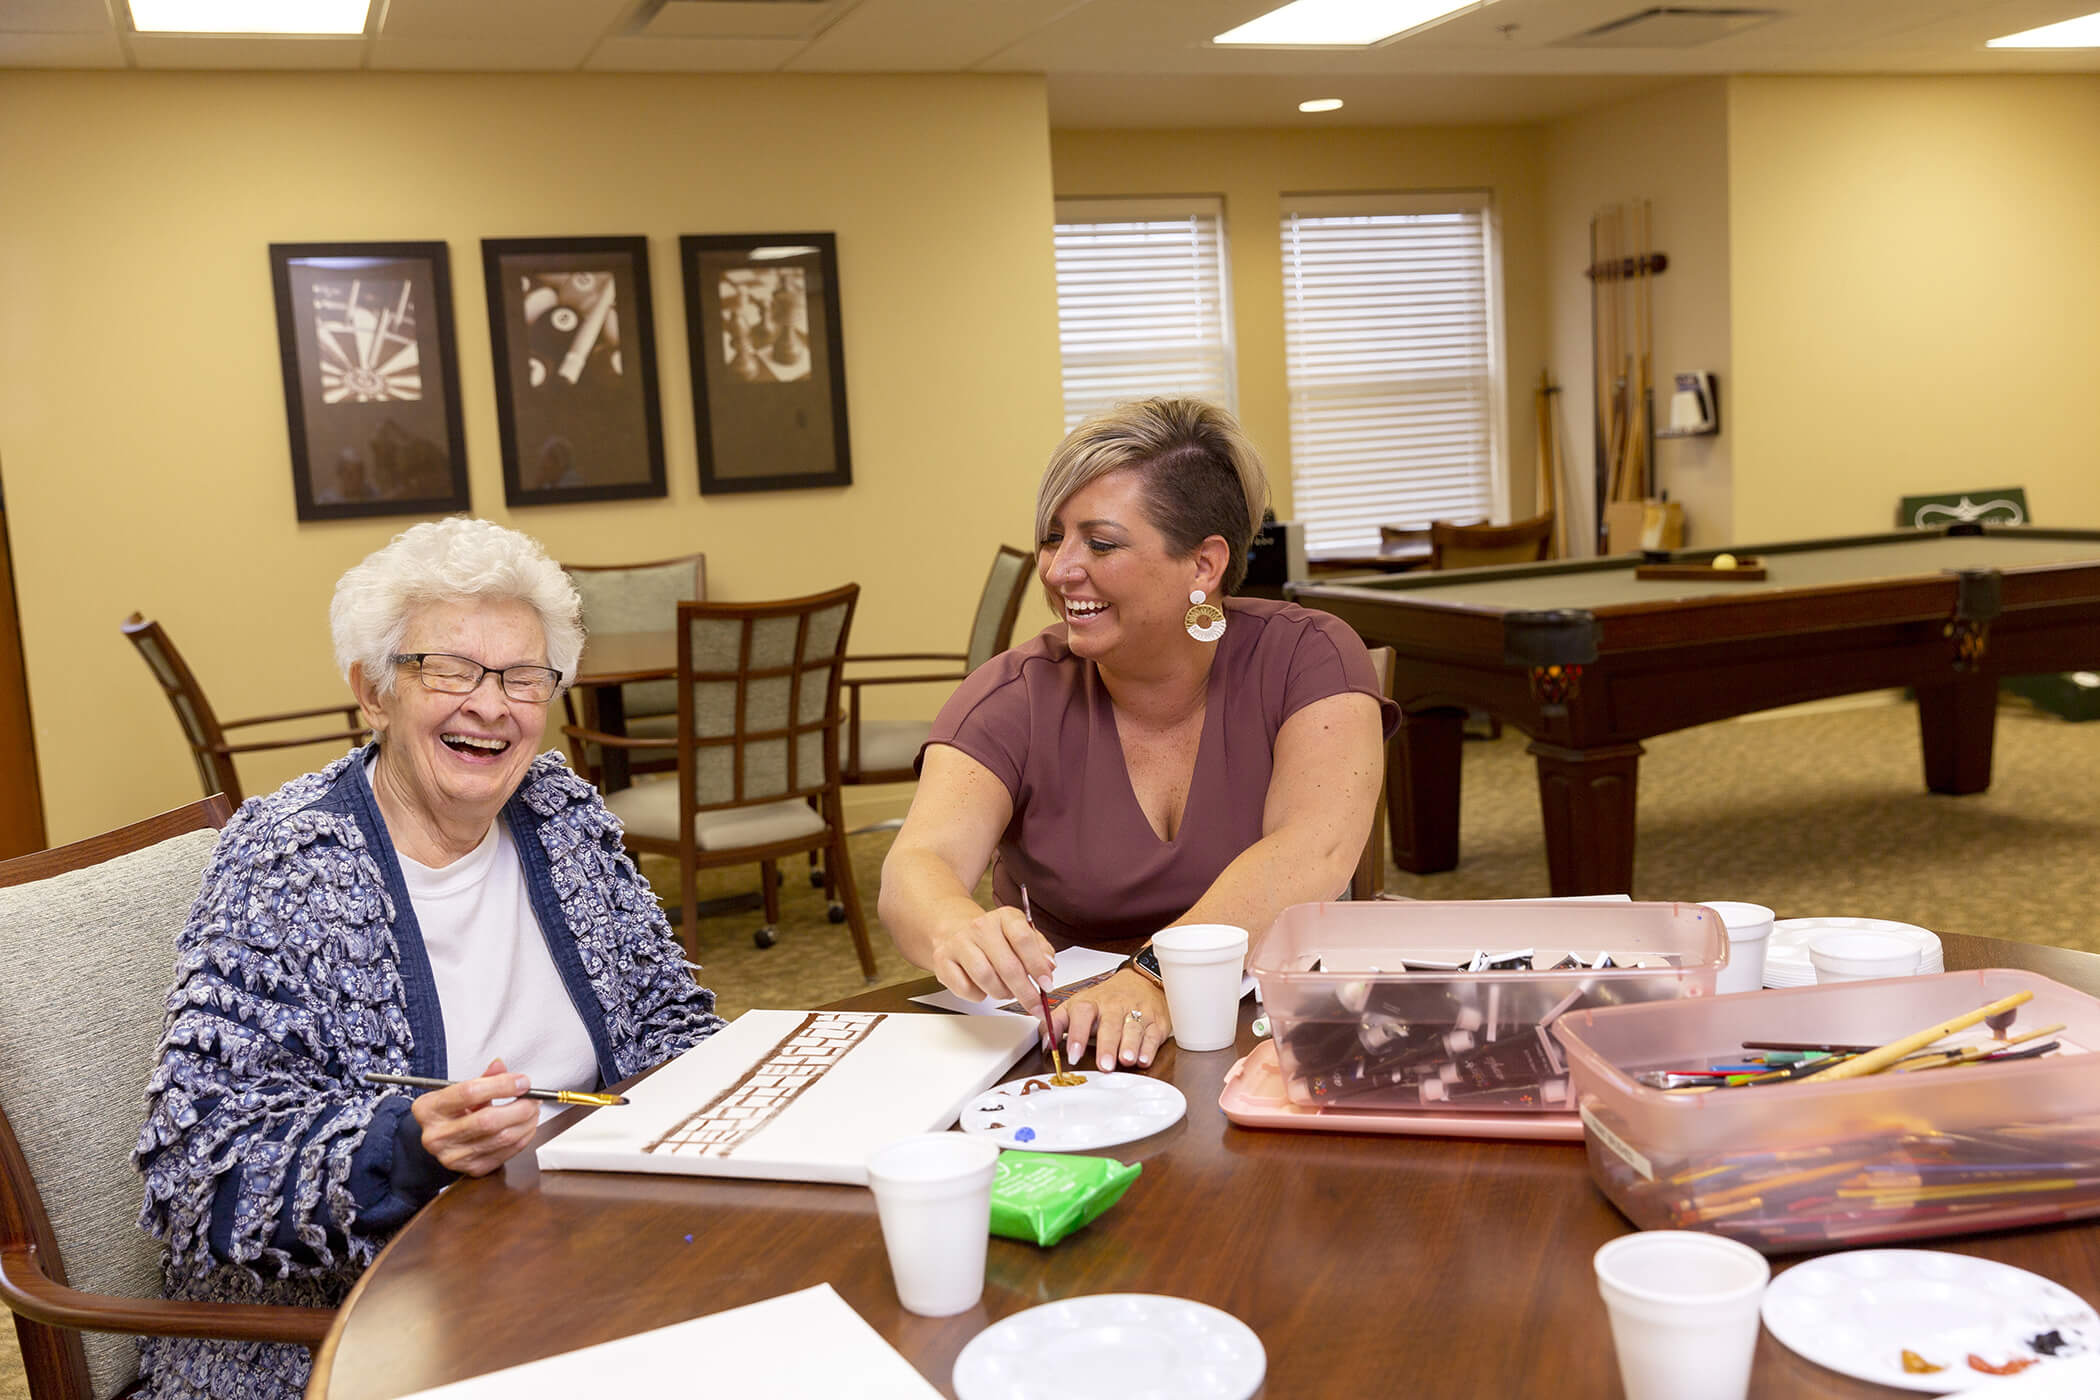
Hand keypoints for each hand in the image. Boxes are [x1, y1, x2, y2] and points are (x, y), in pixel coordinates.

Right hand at [411, 1058, 538, 1176]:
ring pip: (501, 1138)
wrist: (437, 1141)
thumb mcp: (456, 1092)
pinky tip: (526, 1126)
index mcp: (429, 1109)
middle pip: (488, 1120)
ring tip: (533, 1110)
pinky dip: (523, 1137)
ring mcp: (454, 1156)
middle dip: (520, 1107)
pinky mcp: (471, 1168)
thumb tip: (501, 1066)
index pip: (469, 1093)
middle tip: (533, 1098)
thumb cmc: (448, 1113)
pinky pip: (506, 1153)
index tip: (522, 1081)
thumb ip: (482, 1079)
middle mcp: (438, 1135)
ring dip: (526, 1122)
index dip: (502, 1085)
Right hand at [928, 905, 1056, 1015]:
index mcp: (1005, 917)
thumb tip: (1049, 966)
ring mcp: (959, 943)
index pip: (1023, 939)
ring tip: (1007, 992)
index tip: (1046, 984)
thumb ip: (1040, 950)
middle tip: (1034, 1005)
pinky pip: (965, 989)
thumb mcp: (1021, 935)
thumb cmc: (994, 938)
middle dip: (1025, 991)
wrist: (954, 930)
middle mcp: (981, 926)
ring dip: (1001, 993)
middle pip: (1007, 965)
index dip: (1037, 965)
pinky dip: (978, 995)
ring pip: (986, 978)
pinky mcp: (942, 960)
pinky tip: (983, 987)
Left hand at [1054, 968, 1168, 1071]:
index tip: (1073, 1054)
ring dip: (1130, 1045)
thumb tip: (1044, 1041)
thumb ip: (1057, 1023)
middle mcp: (1114, 1007)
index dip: (1077, 1034)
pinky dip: (1149, 1047)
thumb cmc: (1105, 1000)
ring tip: (1125, 1060)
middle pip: (1110, 1024)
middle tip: (1104, 1065)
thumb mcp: (1076, 1006)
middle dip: (1107, 1045)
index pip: (1082, 1014)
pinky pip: (1153, 1034)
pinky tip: (1143, 1058)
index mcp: (1091, 1003)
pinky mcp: (1155, 1021)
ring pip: (1133, 1028)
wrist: (1140, 981)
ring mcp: (1136, 1012)